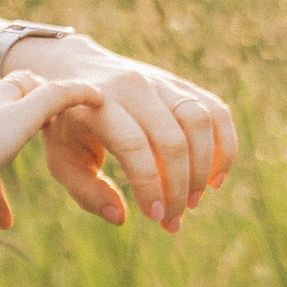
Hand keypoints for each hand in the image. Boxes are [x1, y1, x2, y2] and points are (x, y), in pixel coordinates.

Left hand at [8, 30, 239, 232]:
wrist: (75, 68)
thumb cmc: (67, 124)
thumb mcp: (61, 159)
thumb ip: (87, 191)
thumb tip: (122, 217)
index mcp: (99, 105)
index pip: (135, 146)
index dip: (150, 184)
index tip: (155, 217)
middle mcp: (134, 87)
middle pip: (173, 138)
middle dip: (180, 185)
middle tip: (175, 219)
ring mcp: (162, 81)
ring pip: (200, 120)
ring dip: (205, 166)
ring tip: (195, 201)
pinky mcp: (182, 84)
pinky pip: (216, 110)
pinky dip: (225, 144)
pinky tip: (217, 178)